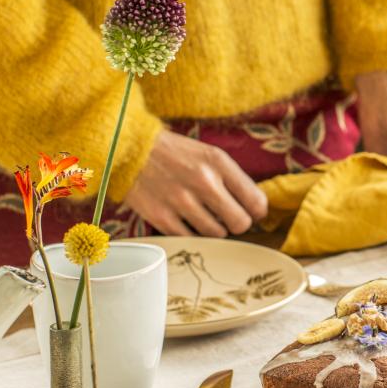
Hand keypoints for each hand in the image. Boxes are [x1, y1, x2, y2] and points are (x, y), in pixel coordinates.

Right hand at [124, 129, 267, 236]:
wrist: (130, 149)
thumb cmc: (174, 152)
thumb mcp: (208, 154)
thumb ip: (232, 178)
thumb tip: (254, 207)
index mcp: (218, 162)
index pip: (256, 201)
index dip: (257, 212)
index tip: (251, 212)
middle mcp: (203, 181)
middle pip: (240, 223)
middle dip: (237, 223)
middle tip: (228, 217)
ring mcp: (182, 201)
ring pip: (217, 234)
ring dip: (214, 228)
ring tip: (203, 214)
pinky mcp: (162, 217)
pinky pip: (191, 238)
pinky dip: (192, 233)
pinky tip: (186, 220)